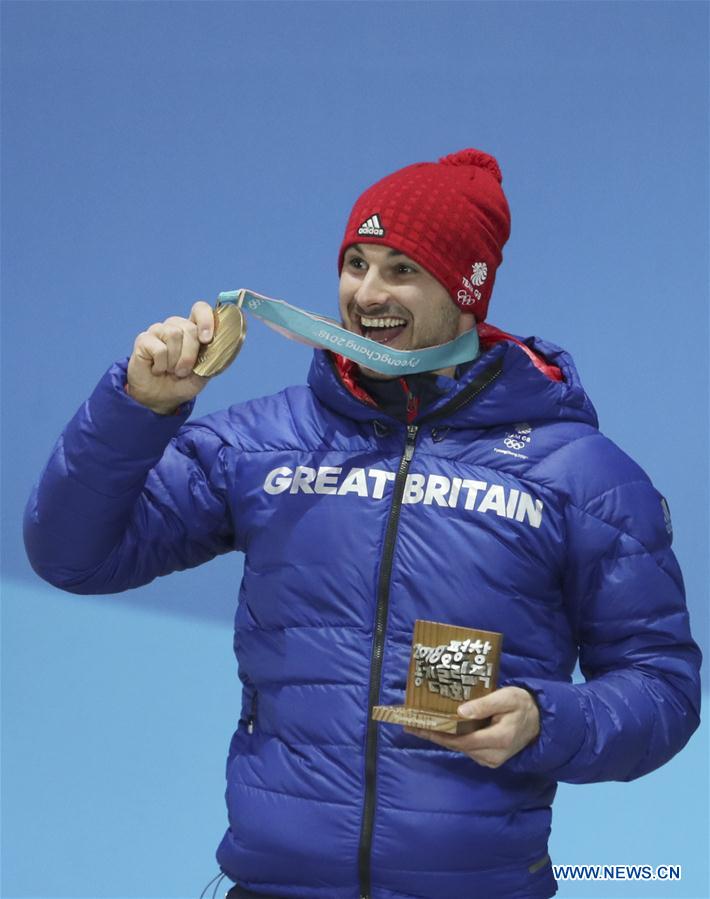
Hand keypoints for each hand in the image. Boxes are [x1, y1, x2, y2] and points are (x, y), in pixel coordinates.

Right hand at [126, 301, 215, 414]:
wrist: (160, 398)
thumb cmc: (181, 383)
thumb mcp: (203, 374)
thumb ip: (213, 359)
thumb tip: (221, 348)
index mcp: (192, 330)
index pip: (200, 310)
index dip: (206, 320)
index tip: (207, 339)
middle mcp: (175, 326)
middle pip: (189, 327)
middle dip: (190, 354)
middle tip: (183, 372)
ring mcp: (158, 331)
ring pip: (173, 334)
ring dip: (175, 360)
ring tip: (170, 370)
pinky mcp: (143, 339)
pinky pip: (158, 348)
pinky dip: (161, 364)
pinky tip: (157, 369)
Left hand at [404, 686, 539, 767]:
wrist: (539, 721)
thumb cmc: (522, 705)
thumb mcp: (506, 698)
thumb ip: (485, 705)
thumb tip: (460, 712)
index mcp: (498, 739)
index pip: (462, 740)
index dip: (440, 734)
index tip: (420, 725)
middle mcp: (493, 755)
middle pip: (457, 746)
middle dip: (434, 735)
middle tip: (411, 725)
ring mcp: (491, 760)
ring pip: (460, 748)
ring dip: (441, 737)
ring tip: (421, 724)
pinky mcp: (489, 758)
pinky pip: (466, 748)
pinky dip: (452, 738)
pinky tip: (440, 728)